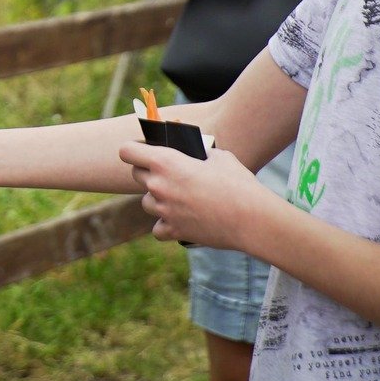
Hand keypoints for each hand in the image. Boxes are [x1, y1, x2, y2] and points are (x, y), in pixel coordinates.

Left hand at [117, 142, 276, 249]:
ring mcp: (164, 210)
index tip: (143, 151)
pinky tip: (181, 220)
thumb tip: (196, 153)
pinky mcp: (173, 231)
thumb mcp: (220, 157)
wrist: (252, 218)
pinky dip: (166, 225)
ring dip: (158, 200)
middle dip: (149, 173)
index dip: (134, 150)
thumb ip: (200, 152)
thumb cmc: (238, 184)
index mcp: (166, 162)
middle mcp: (158, 185)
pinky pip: (158, 228)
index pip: (127, 151)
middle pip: (136, 175)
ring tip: (180, 199)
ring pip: (146, 202)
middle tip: (169, 175)